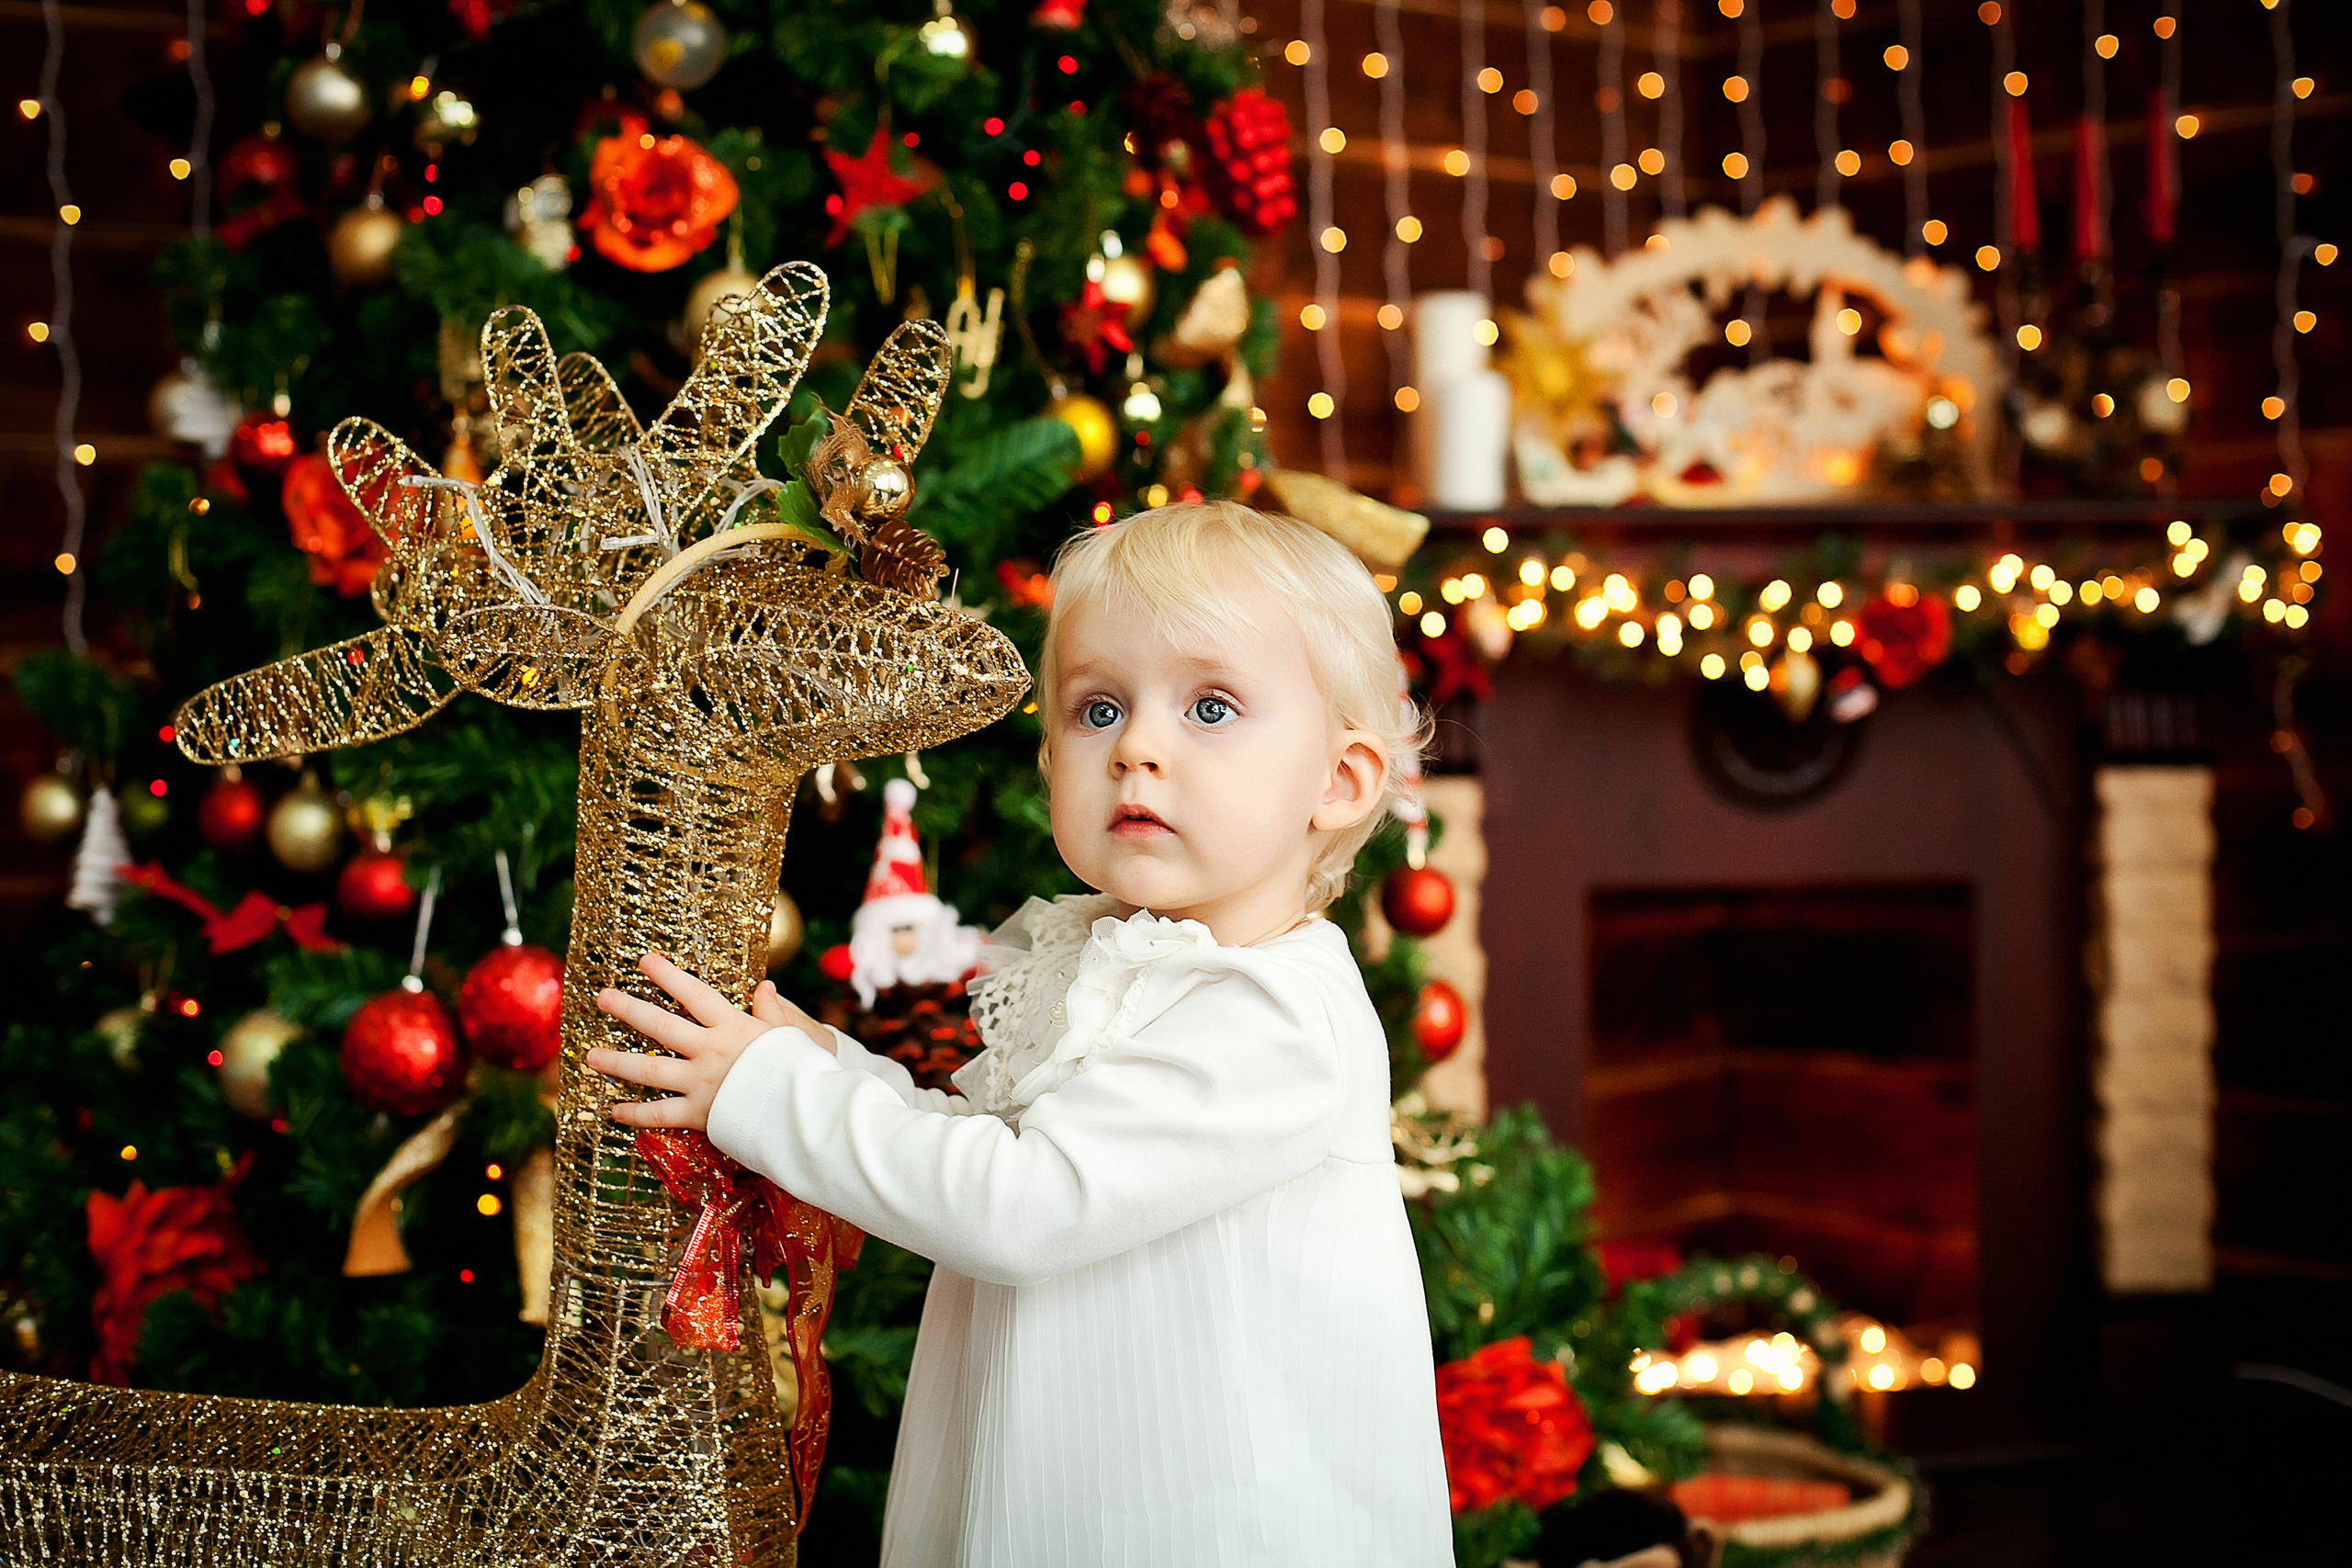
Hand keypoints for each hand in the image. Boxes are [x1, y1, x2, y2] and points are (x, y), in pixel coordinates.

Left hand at [586, 952, 833, 1129]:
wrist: (802, 1108)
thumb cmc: (800, 1067)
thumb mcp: (788, 1033)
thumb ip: (771, 1011)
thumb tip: (764, 987)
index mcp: (731, 1026)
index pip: (693, 994)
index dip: (667, 975)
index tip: (644, 960)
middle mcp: (709, 1050)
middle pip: (661, 1026)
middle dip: (629, 1009)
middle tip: (602, 997)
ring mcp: (700, 1082)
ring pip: (649, 1070)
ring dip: (617, 1062)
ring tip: (589, 1056)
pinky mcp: (699, 1114)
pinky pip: (660, 1114)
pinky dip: (636, 1114)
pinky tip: (614, 1111)